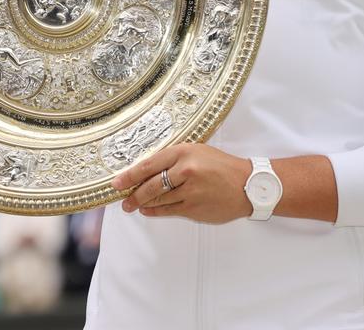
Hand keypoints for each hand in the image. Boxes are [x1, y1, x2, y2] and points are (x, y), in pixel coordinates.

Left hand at [111, 143, 251, 223]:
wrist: (247, 185)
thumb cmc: (221, 166)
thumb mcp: (197, 152)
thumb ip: (174, 159)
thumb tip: (146, 170)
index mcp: (184, 152)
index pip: (149, 164)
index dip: (130, 175)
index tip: (116, 182)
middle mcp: (185, 171)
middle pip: (150, 185)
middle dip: (132, 194)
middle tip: (122, 199)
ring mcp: (190, 191)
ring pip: (158, 200)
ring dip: (143, 204)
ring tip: (133, 205)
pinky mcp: (194, 209)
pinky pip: (168, 210)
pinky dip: (155, 211)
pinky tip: (148, 210)